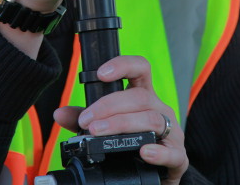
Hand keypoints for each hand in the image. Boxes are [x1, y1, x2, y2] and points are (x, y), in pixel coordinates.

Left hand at [53, 56, 188, 184]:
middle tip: (86, 120)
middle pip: (140, 97)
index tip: (101, 73)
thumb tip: (60, 114)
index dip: (123, 65)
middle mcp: (160, 110)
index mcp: (144, 97)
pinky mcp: (179, 158)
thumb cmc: (131, 147)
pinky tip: (144, 152)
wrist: (155, 178)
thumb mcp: (105, 129)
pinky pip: (173, 152)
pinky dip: (159, 152)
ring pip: (152, 119)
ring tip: (98, 132)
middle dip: (109, 106)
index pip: (140, 69)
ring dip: (122, 124)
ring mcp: (172, 133)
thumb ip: (83, 120)